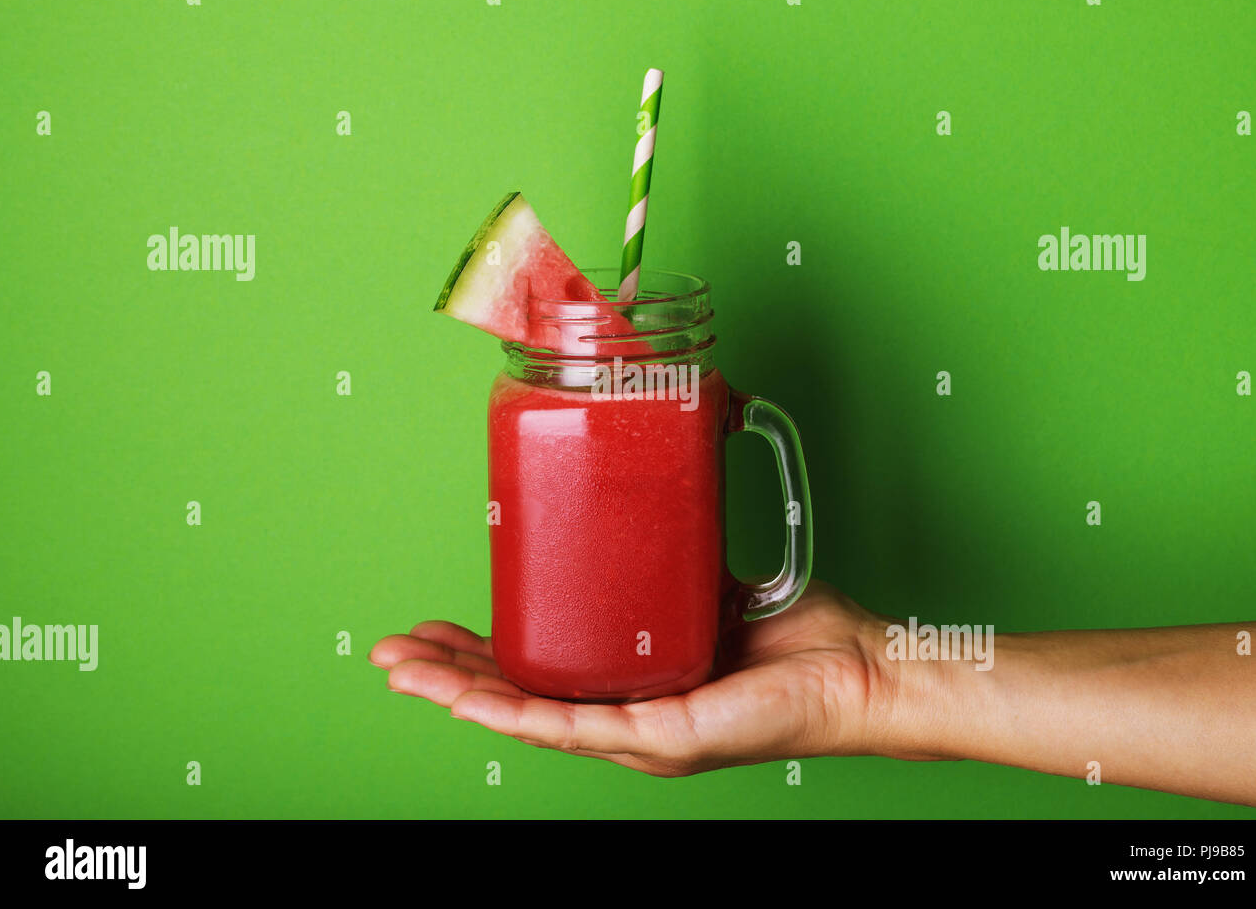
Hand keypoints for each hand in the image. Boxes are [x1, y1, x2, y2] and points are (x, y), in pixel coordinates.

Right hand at [369, 579, 938, 775]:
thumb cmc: (800, 641)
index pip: (541, 671)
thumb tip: (641, 515)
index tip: (435, 627)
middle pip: (519, 696)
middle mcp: (628, 717)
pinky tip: (468, 698)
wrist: (862, 671)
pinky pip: (575, 726)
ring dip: (460, 691)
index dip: (480, 654)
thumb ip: (668, 570)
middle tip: (393, 649)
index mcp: (634, 685)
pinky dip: (516, 712)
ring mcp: (642, 734)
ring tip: (403, 669)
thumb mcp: (712, 595)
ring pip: (529, 716)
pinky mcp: (665, 739)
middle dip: (449, 673)